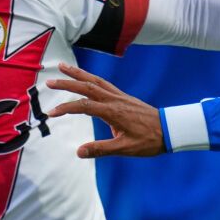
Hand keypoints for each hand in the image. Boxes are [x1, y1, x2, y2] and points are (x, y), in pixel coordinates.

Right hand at [45, 63, 164, 157]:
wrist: (170, 129)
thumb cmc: (149, 140)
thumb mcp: (125, 149)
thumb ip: (101, 149)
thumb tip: (79, 152)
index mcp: (112, 112)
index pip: (84, 106)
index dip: (66, 108)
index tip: (51, 113)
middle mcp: (114, 100)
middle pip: (86, 87)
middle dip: (67, 83)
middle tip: (49, 81)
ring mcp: (119, 96)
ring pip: (95, 81)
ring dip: (78, 74)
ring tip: (63, 67)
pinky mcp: (123, 97)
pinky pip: (104, 83)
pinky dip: (91, 78)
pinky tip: (85, 78)